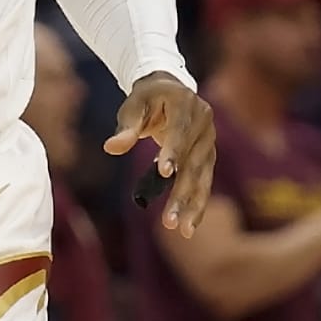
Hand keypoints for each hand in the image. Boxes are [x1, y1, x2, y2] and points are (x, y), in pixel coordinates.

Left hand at [106, 75, 216, 231]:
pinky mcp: (208, 156)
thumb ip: (126, 127)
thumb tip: (111, 148)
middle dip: (182, 192)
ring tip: (183, 230)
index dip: (174, 151)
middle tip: (170, 221)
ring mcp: (209, 141)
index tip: (164, 173)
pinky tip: (190, 226)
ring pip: (202, 177)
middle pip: (193, 162)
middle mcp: (203, 123)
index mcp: (185, 104)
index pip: (180, 131)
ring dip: (193, 204)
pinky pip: (204, 182)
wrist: (170, 91)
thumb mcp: (132, 106)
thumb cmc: (146, 99)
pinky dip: (197, 203)